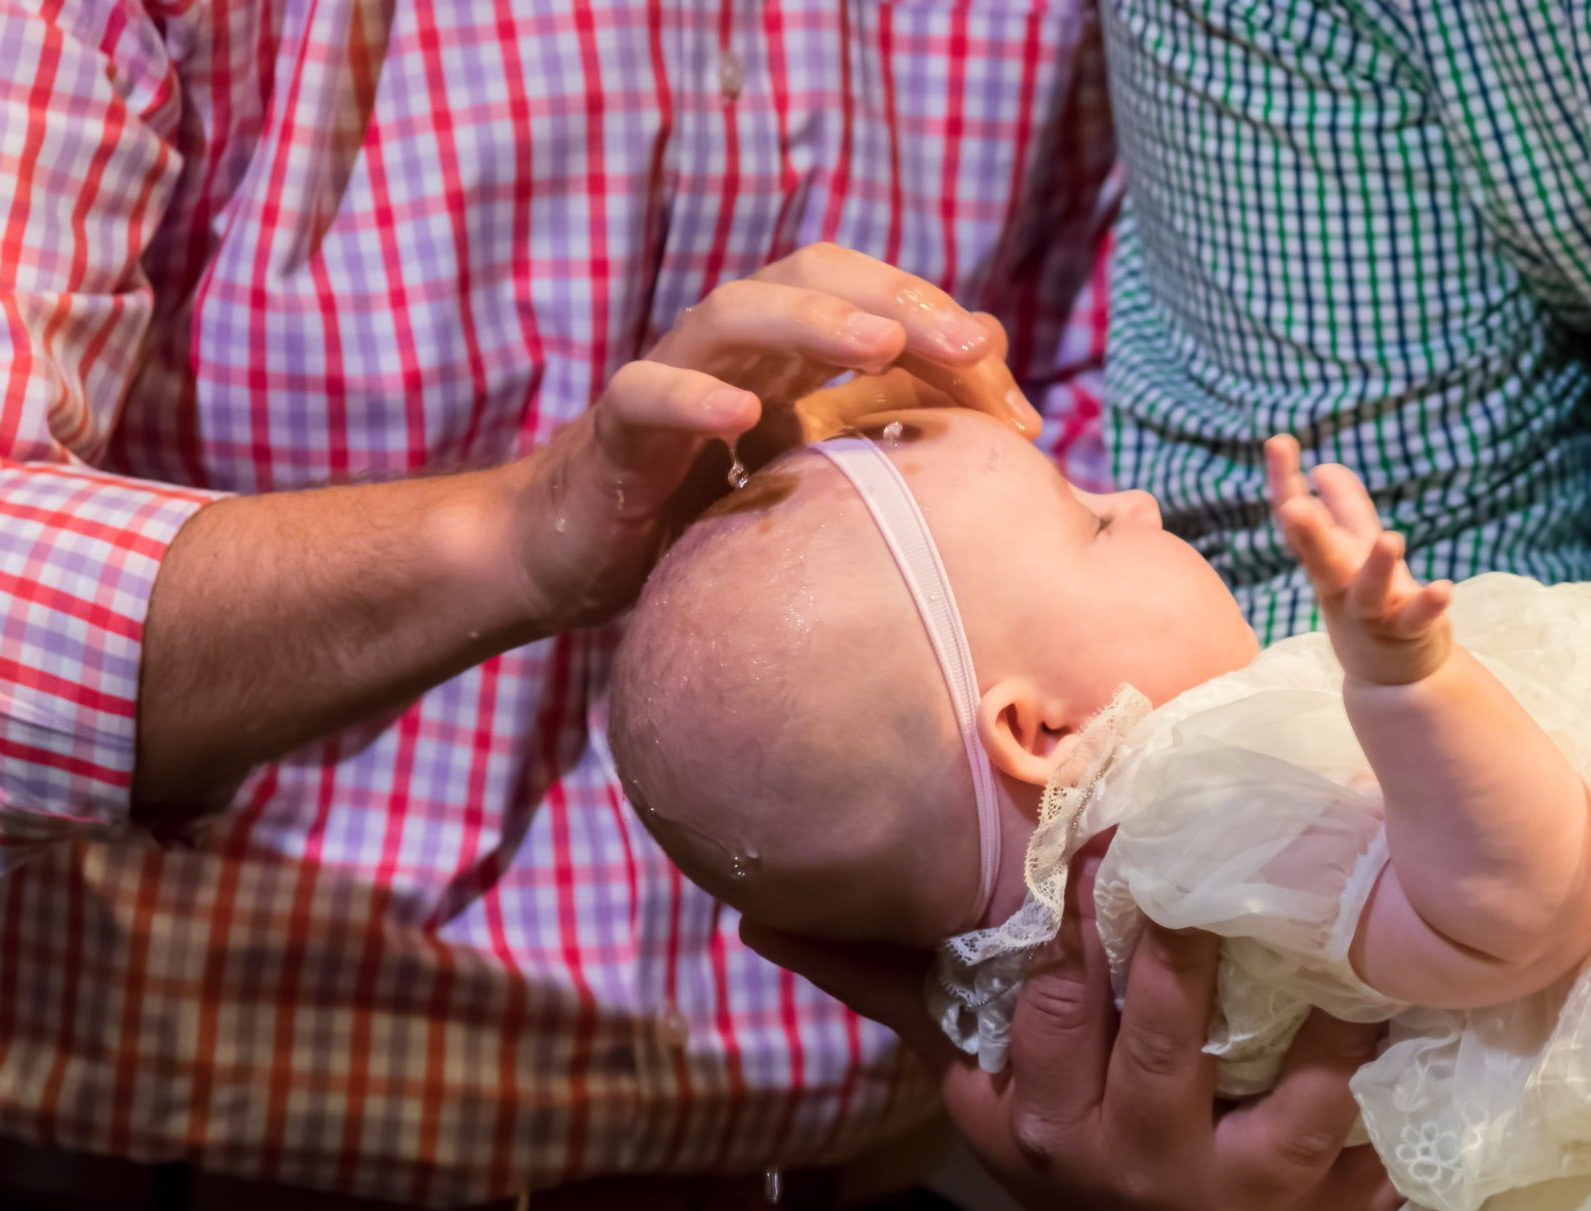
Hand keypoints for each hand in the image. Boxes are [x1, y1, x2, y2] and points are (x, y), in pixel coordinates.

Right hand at [496, 245, 1041, 634]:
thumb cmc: (704, 509)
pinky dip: (692, 396)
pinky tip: (742, 416)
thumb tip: (995, 366)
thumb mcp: (813, 467)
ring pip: (734, 312)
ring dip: (812, 321)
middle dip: (898, 302)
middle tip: (971, 352)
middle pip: (812, 276)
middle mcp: (734, 348)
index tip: (1018, 413)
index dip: (948, 338)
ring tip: (878, 345)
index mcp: (787, 351)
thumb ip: (891, 411)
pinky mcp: (616, 434)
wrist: (572, 556)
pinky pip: (646, 395)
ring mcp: (670, 380)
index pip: (876, 303)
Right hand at [741, 849, 1400, 1210]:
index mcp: (1045, 1122)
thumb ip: (887, 988)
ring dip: (1326, 1041)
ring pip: (1286, 1109)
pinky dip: (1394, 1118)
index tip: (1114, 836)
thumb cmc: (1066, 1131)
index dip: (1081, 923)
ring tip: (1359, 961)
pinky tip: (1421, 1050)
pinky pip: (1362, 1169)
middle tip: (1225, 866)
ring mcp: (1230, 1201)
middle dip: (1188, 957)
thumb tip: (762, 924)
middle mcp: (1132, 1165)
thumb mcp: (975, 1077)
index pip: (1051, 1009)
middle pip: (1163, 1044)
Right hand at [1265, 436, 1453, 685]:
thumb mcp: (1354, 551)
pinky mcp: (1406, 631)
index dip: (1285, 482)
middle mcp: (1341, 586)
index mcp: (1325, 561)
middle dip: (1307, 533)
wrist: (1392, 676)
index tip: (1279, 442)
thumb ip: (1342, 509)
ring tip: (1391, 539)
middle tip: (1294, 507)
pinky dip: (1429, 604)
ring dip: (1377, 567)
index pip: (1298, 520)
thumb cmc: (1368, 603)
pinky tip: (1442, 588)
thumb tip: (1323, 468)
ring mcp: (1372, 612)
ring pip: (1369, 591)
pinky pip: (1416, 617)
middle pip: (1319, 558)